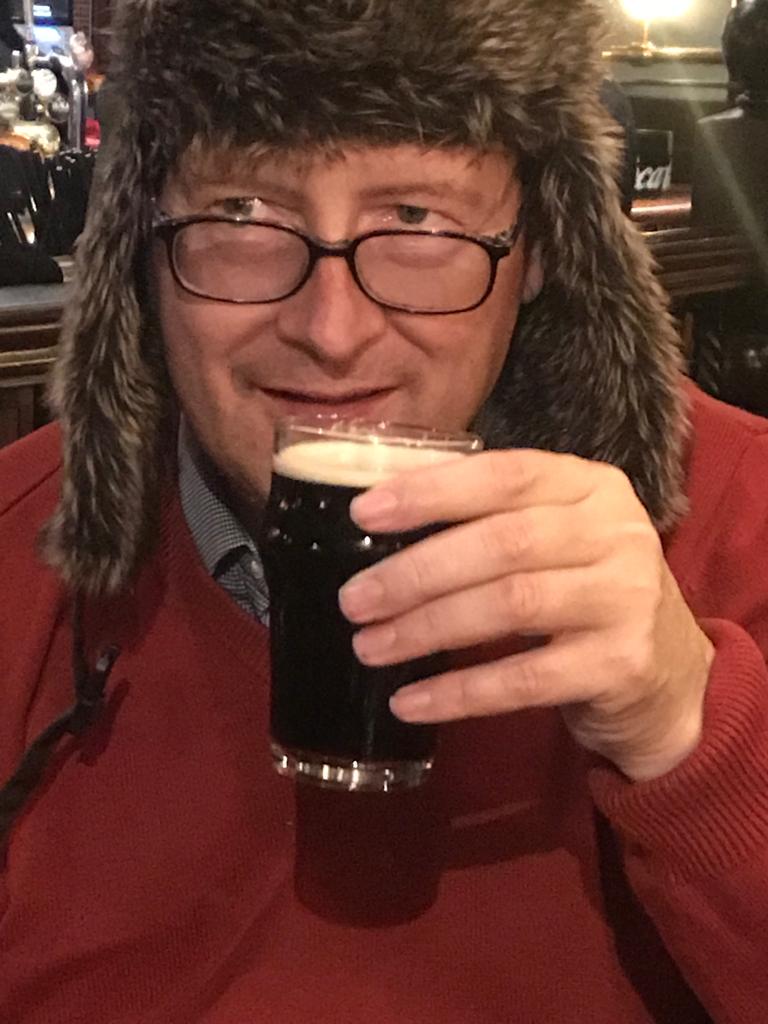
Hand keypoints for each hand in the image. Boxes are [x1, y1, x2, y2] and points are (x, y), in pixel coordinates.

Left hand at [339, 450, 714, 781]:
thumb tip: (377, 521)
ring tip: (369, 646)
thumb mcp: (554, 539)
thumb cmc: (585, 592)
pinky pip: (525, 679)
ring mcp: (626, 598)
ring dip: (428, 627)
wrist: (669, 676)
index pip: (506, 475)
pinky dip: (459, 692)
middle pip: (503, 542)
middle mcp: (616, 532)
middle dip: (416, 571)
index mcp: (591, 486)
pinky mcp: (621, 664)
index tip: (363, 513)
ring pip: (511, 604)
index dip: (432, 492)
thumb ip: (488, 521)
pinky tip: (410, 699)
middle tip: (353, 600)